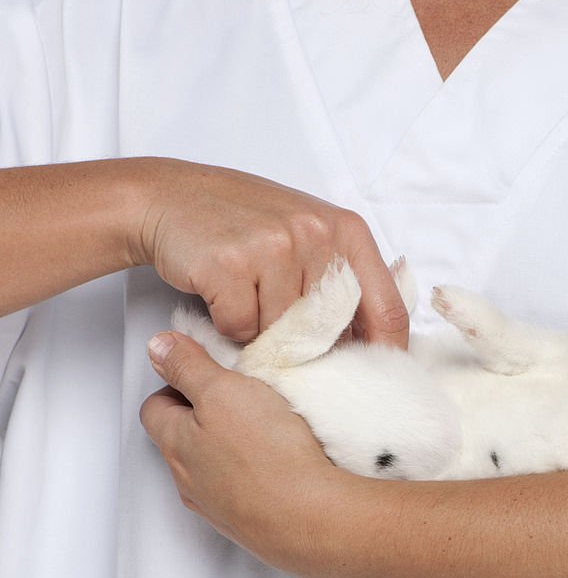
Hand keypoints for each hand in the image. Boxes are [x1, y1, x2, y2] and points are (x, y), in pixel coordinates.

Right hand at [127, 158, 407, 344]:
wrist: (170, 198)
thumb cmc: (245, 223)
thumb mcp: (310, 236)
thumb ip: (342, 282)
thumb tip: (370, 345)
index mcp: (348, 231)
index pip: (388, 307)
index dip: (386, 352)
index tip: (379, 379)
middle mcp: (317, 234)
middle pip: (331, 330)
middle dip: (310, 347)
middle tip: (287, 337)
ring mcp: (274, 247)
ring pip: (284, 333)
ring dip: (261, 331)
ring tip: (245, 295)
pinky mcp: (230, 265)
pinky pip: (241, 328)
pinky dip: (229, 324)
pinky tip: (221, 292)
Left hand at [139, 330, 344, 577]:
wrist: (309, 518)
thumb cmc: (268, 455)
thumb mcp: (223, 390)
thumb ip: (188, 366)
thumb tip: (159, 347)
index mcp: (175, 442)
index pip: (155, 406)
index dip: (175, 385)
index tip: (203, 373)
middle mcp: (189, 479)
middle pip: (181, 439)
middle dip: (203, 416)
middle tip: (237, 398)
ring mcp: (218, 505)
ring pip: (212, 467)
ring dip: (229, 448)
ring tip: (265, 430)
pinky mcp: (250, 522)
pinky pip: (242, 491)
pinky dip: (253, 475)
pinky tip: (280, 463)